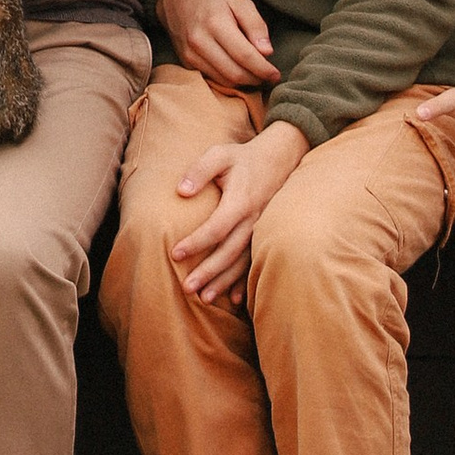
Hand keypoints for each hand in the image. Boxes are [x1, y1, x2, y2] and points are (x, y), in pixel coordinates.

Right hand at [159, 0, 280, 90]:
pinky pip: (213, 80)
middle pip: (235, 73)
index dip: (263, 69)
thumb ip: (256, 25)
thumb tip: (267, 52)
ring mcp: (191, 54)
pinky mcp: (186, 63)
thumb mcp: (239, 3)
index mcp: (216, 23)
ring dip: (244, 83)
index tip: (276, 74)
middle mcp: (200, 41)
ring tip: (256, 75)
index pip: (244, 55)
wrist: (178, 1)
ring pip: (224, 81)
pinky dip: (229, 81)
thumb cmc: (214, 1)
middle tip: (269, 77)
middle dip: (256, 79)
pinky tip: (239, 73)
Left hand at [167, 118, 308, 307]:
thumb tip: (181, 191)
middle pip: (229, 252)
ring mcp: (261, 230)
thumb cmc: (243, 157)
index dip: (195, 242)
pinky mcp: (264, 235)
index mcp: (240, 201)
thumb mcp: (220, 154)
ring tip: (204, 299)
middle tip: (186, 289)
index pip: (216, 227)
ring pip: (241, 262)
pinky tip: (233, 299)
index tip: (175, 254)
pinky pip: (254, 262)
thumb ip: (200, 170)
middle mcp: (253, 220)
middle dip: (208, 272)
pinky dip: (244, 282)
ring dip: (223, 282)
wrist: (280, 159)